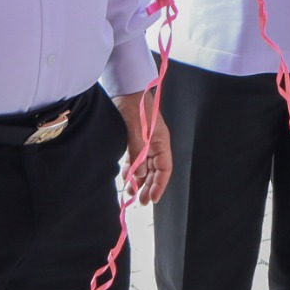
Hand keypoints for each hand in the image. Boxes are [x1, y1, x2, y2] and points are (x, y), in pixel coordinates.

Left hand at [115, 90, 171, 204]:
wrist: (124, 88)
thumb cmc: (133, 105)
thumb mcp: (135, 129)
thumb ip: (138, 152)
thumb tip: (140, 175)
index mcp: (161, 141)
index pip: (165, 169)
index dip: (160, 185)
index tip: (152, 199)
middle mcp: (156, 143)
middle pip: (156, 170)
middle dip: (149, 186)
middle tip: (140, 201)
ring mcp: (146, 141)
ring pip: (145, 166)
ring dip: (139, 180)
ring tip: (130, 192)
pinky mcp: (135, 138)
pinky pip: (137, 159)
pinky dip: (132, 169)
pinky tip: (126, 176)